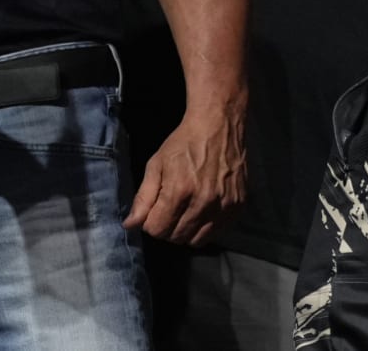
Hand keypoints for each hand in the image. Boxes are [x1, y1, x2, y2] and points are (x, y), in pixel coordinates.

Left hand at [123, 102, 245, 245]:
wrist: (218, 126)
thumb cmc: (183, 143)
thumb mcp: (156, 164)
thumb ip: (143, 197)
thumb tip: (129, 225)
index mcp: (179, 191)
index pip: (157, 230)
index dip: (151, 222)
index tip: (154, 209)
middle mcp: (203, 203)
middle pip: (176, 237)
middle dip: (166, 227)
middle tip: (169, 209)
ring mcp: (223, 207)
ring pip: (196, 241)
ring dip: (185, 231)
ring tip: (184, 211)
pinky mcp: (238, 208)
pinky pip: (216, 233)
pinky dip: (204, 228)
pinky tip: (201, 210)